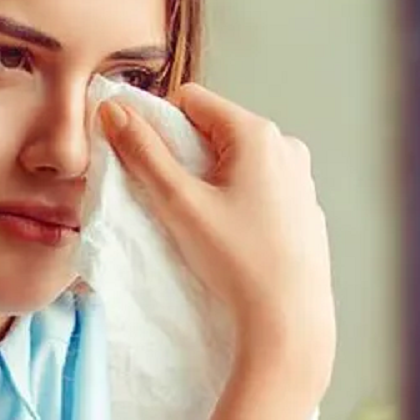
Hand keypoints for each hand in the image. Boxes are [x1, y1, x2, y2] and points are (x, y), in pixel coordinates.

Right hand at [100, 83, 334, 391]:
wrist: (289, 319)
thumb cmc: (236, 260)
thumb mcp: (180, 203)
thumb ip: (144, 152)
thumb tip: (113, 110)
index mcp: (257, 134)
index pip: (192, 100)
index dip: (161, 125)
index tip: (150, 164)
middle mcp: (286, 147)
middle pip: (216, 129)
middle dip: (187, 155)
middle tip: (175, 199)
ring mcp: (301, 178)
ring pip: (239, 160)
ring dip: (213, 179)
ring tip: (205, 223)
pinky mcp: (306, 209)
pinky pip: (262, 187)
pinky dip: (240, 200)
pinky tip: (234, 237)